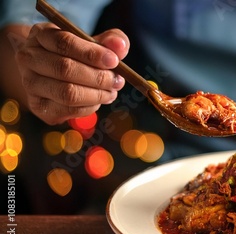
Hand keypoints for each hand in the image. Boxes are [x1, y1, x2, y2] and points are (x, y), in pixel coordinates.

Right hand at [15, 23, 129, 123]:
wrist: (54, 74)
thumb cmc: (79, 54)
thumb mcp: (94, 42)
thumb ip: (110, 41)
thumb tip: (120, 45)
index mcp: (41, 35)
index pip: (64, 42)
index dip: (92, 53)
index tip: (114, 61)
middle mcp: (28, 58)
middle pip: (65, 69)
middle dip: (98, 77)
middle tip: (117, 81)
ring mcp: (30, 83)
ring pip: (67, 93)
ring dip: (97, 95)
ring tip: (111, 92)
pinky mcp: (38, 106)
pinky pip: (69, 110)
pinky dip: (90, 107)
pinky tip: (98, 100)